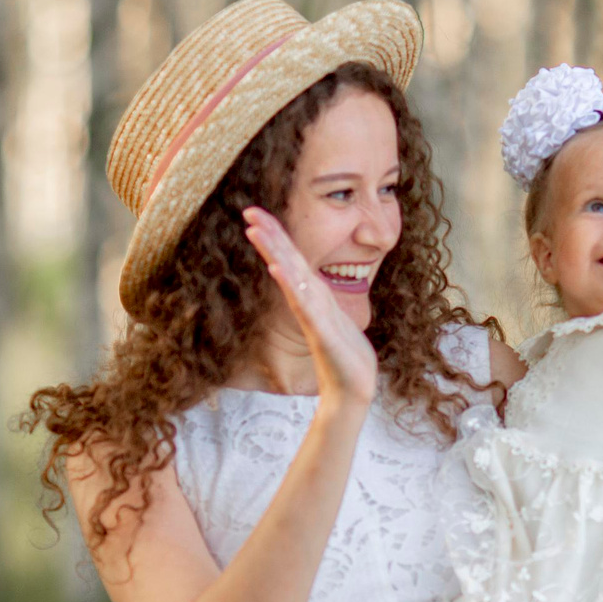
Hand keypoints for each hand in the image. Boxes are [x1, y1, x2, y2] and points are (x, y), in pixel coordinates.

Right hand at [243, 206, 378, 407]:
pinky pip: (304, 306)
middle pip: (286, 262)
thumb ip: (319, 299)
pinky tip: (279, 270)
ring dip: (274, 253)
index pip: (292, 259)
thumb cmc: (345, 354)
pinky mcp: (321, 333)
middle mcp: (309, 303)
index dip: (275, 235)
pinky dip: (291, 286)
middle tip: (249, 212)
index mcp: (313, 297)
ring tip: (257, 231)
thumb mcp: (333, 316)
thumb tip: (310, 282)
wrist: (354, 389)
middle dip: (269, 236)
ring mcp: (313, 316)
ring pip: (292, 278)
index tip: (256, 213)